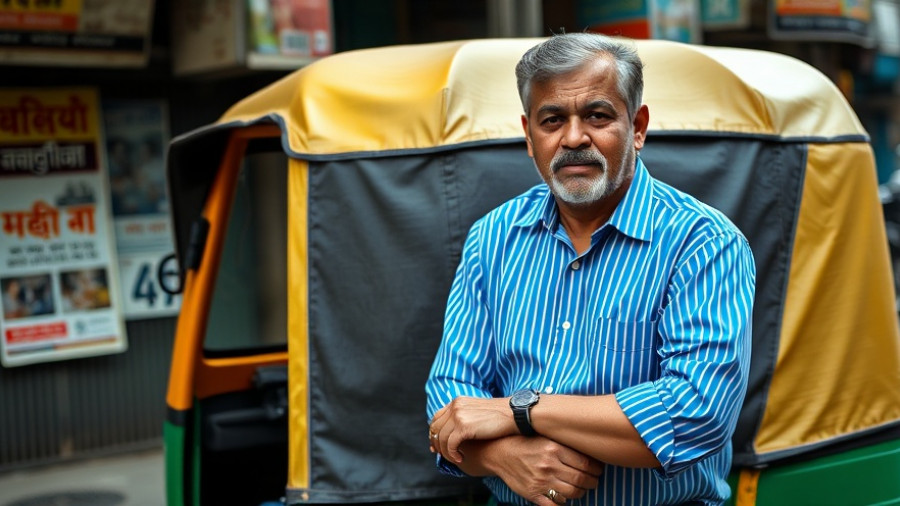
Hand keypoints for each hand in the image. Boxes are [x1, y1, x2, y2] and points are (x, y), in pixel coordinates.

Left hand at [429, 396, 516, 462]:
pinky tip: (460, 458)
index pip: (436, 417)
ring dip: (445, 451)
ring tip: (454, 458)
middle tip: (443, 455)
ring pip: (441, 438)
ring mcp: (458, 415)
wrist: (515, 414)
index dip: (435, 433)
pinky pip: (450, 444)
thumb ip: (465, 417)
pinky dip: (452, 454)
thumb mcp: (478, 411)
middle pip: (435, 428)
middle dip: (436, 443)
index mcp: (458, 402)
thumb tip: (456, 430)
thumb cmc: (501, 416)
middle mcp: (455, 406)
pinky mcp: (463, 427)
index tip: (438, 445)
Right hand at [464, 436, 603, 504]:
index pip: (585, 463)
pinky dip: (564, 503)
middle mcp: (548, 465)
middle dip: (592, 482)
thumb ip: (564, 443)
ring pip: (572, 493)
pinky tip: (565, 497)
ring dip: (581, 493)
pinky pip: (555, 505)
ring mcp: (540, 481)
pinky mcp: (532, 493)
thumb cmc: (525, 442)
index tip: (599, 470)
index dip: (597, 469)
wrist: (499, 452)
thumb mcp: (545, 436)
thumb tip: (589, 450)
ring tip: (582, 488)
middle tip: (594, 481)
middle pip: (581, 479)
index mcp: (553, 448)